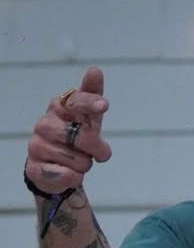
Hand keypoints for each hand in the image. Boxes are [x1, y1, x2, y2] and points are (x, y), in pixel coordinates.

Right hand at [25, 67, 111, 193]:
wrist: (56, 168)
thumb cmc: (75, 138)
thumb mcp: (88, 118)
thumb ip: (92, 95)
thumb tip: (95, 70)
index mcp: (59, 107)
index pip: (76, 102)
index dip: (90, 103)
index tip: (104, 105)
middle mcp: (44, 124)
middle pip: (84, 137)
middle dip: (98, 149)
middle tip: (96, 152)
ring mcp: (37, 146)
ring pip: (80, 161)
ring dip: (85, 164)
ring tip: (77, 161)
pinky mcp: (35, 168)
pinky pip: (69, 176)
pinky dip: (76, 177)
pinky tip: (68, 172)